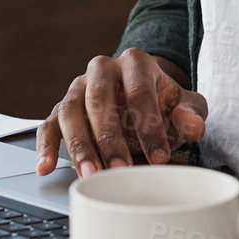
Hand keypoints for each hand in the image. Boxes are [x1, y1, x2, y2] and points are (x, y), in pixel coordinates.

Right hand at [34, 48, 207, 177]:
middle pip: (99, 100)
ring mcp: (78, 88)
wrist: (140, 97)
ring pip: (70, 112)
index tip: (159, 158)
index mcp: (134, 63)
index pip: (139, 91)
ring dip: (79, 146)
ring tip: (90, 175)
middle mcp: (101, 69)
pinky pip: (48, 125)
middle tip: (120, 170)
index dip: (149, 126)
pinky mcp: (61, 109)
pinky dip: (45, 146)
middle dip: (109, 138)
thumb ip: (192, 113)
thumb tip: (193, 125)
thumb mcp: (184, 105)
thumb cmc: (163, 103)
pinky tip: (46, 167)